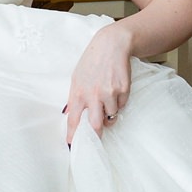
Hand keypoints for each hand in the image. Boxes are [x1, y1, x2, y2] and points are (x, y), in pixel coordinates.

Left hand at [65, 26, 132, 144]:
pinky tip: (115, 89)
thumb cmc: (92, 62)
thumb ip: (74, 97)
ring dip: (110, 115)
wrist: (111, 46)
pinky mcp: (122, 91)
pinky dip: (119, 103)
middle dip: (96, 135)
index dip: (72, 135)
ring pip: (111, 117)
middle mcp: (92, 95)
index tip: (71, 145)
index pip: (73, 120)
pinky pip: (121, 106)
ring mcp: (108, 94)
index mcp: (77, 93)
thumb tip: (69, 114)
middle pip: (95, 125)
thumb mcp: (77, 78)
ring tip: (107, 101)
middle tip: (96, 139)